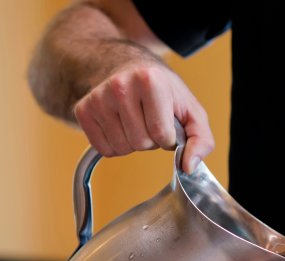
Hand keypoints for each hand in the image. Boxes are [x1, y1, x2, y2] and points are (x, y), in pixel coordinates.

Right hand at [72, 56, 213, 172]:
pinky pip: (103, 148)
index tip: (167, 123)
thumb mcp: (191, 110)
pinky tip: (119, 125)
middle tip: (149, 120)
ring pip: (121, 148)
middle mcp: (120, 85)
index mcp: (150, 80)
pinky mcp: (83, 109)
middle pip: (140, 143)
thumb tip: (188, 167)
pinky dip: (115, 145)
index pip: (161, 135)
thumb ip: (201, 140)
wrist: (128, 69)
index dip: (168, 138)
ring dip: (132, 143)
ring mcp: (98, 97)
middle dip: (150, 140)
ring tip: (135, 121)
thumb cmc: (164, 92)